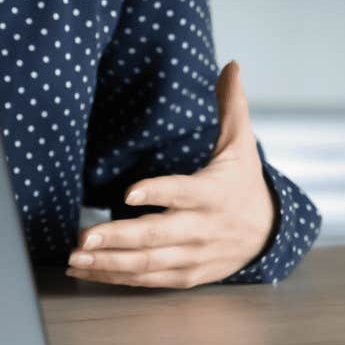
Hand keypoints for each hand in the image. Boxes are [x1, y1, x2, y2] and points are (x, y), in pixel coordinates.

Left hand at [66, 61, 276, 288]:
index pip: (182, 192)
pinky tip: (89, 271)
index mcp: (212, 193)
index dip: (157, 193)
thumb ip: (231, 106)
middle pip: (157, 235)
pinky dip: (117, 277)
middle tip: (83, 238)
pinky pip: (148, 280)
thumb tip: (231, 64)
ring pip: (148, 263)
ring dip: (109, 262)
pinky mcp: (186, 275)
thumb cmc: (243, 184)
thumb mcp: (241, 145)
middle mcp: (201, 228)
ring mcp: (193, 256)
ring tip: (75, 257)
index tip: (129, 193)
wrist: (270, 234)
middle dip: (118, 237)